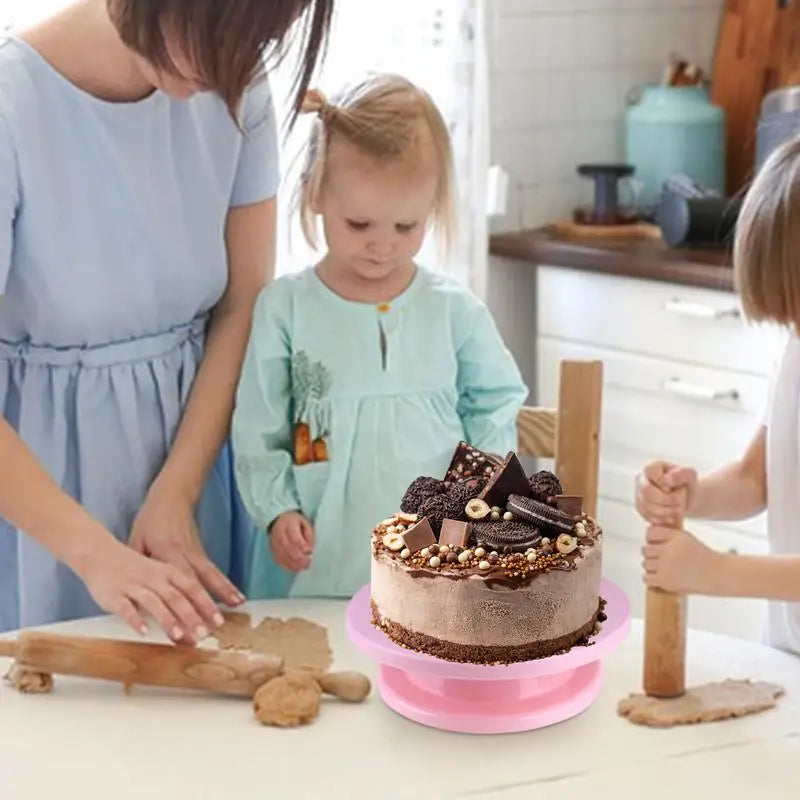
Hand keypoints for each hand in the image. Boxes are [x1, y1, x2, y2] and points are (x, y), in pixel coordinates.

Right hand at [76, 537, 225, 642]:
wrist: (99, 553)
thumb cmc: (135, 568)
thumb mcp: (160, 573)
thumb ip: (177, 591)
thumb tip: (199, 616)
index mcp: (168, 572)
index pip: (192, 588)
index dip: (206, 604)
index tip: (219, 621)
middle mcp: (154, 578)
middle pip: (176, 597)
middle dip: (191, 616)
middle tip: (203, 634)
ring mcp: (134, 585)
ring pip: (154, 602)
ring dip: (167, 619)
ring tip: (179, 636)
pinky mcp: (114, 595)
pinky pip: (126, 608)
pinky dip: (136, 619)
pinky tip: (144, 632)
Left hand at [129, 479, 244, 609]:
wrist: (173, 496)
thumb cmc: (152, 518)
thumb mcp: (136, 539)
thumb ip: (137, 565)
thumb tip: (135, 590)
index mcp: (166, 554)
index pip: (174, 585)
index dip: (181, 605)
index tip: (186, 622)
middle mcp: (185, 555)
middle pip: (197, 583)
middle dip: (207, 606)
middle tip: (215, 626)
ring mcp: (196, 553)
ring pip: (211, 577)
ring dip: (223, 595)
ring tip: (236, 610)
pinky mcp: (201, 552)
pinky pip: (215, 571)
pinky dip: (226, 585)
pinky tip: (237, 598)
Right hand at [270, 512, 314, 571]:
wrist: (279, 520)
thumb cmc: (295, 522)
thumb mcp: (305, 523)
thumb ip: (309, 535)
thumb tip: (309, 549)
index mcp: (288, 524)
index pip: (294, 537)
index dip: (302, 546)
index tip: (309, 551)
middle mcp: (279, 534)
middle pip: (288, 548)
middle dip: (299, 558)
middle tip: (308, 562)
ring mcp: (274, 543)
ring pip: (283, 556)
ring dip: (294, 564)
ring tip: (303, 567)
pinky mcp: (273, 550)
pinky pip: (279, 560)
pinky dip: (288, 566)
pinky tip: (296, 568)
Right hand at [635, 460, 697, 525]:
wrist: (686, 499)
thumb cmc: (686, 484)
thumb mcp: (690, 475)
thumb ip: (681, 473)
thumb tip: (666, 480)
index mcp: (652, 468)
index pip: (650, 473)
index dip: (663, 483)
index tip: (673, 487)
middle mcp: (641, 480)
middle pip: (646, 492)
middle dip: (666, 500)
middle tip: (680, 503)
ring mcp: (639, 494)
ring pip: (646, 506)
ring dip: (666, 511)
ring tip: (678, 510)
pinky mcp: (641, 508)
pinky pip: (646, 516)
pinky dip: (661, 519)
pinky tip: (670, 517)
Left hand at [642, 525, 720, 594]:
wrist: (717, 575)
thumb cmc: (703, 557)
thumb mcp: (686, 538)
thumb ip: (668, 535)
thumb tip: (648, 534)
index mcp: (675, 538)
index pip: (651, 533)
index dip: (651, 538)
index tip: (655, 543)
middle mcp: (669, 550)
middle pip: (645, 550)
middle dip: (651, 554)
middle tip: (660, 558)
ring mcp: (666, 566)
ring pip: (645, 564)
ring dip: (651, 566)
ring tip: (663, 568)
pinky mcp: (665, 581)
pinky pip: (646, 578)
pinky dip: (650, 578)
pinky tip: (659, 577)